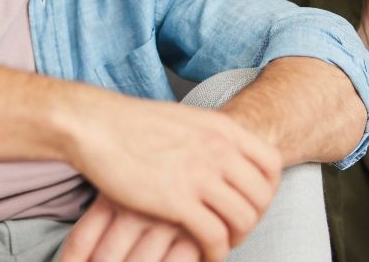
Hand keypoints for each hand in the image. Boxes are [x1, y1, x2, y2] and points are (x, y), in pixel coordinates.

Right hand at [62, 94, 281, 260]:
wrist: (97, 126)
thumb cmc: (131, 124)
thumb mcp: (184, 120)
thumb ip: (208, 137)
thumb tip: (221, 152)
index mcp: (222, 128)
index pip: (270, 162)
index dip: (268, 188)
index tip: (253, 201)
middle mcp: (219, 150)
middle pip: (261, 195)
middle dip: (253, 217)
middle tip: (236, 228)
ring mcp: (200, 175)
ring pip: (243, 218)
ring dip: (237, 237)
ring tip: (220, 244)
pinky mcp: (178, 201)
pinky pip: (215, 235)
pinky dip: (215, 251)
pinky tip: (204, 255)